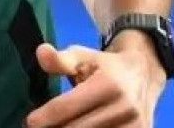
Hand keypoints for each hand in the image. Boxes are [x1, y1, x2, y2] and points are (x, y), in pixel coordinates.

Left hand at [24, 40, 164, 127]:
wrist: (144, 77)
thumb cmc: (105, 67)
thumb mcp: (83, 56)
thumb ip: (61, 60)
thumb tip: (41, 52)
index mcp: (109, 84)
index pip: (67, 107)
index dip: (45, 117)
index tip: (30, 121)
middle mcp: (124, 108)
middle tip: (40, 127)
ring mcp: (135, 126)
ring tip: (55, 127)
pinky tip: (76, 127)